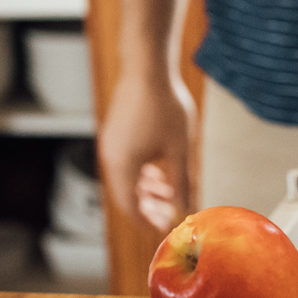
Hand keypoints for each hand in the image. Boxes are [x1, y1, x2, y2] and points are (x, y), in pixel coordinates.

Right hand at [98, 72, 194, 231]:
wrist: (147, 67)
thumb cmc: (164, 105)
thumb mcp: (179, 149)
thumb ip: (182, 181)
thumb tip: (187, 206)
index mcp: (123, 166)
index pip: (131, 207)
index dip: (148, 221)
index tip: (165, 229)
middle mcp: (111, 157)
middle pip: (127, 195)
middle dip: (149, 207)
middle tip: (171, 213)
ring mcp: (111, 145)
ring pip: (127, 179)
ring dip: (148, 189)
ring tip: (172, 189)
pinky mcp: (115, 133)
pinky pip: (126, 163)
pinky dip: (142, 172)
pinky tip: (162, 169)